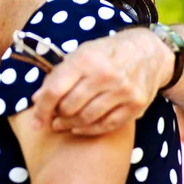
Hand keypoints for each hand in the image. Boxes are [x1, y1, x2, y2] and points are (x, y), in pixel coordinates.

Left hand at [31, 28, 173, 135]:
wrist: (147, 53)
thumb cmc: (105, 54)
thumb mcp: (79, 55)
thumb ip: (58, 76)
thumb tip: (36, 99)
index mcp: (85, 59)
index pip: (55, 90)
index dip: (41, 109)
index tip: (36, 122)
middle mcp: (104, 75)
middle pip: (70, 107)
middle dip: (56, 117)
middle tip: (52, 119)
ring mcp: (122, 91)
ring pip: (87, 119)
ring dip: (70, 126)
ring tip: (62, 124)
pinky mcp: (136, 105)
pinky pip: (107, 125)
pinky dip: (89, 130)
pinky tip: (79, 128)